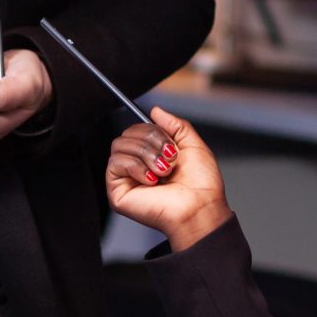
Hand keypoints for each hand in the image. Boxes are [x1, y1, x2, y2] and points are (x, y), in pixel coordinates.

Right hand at [104, 109, 232, 250]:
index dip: (152, 130)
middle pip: (127, 133)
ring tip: (163, 171)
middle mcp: (136, 167)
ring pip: (119, 145)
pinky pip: (115, 162)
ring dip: (147, 155)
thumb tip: (155, 110)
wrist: (200, 207)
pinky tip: (151, 181)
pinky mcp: (117, 191)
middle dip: (152, 140)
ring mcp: (125, 179)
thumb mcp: (192, 145)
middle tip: (169, 158)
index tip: (170, 142)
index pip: (137, 129)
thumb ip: (175, 124)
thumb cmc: (201, 185)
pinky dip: (136, 167)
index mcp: (151, 156)